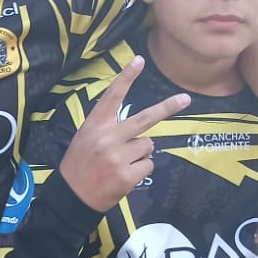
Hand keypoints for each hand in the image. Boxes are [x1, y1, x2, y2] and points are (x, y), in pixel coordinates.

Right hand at [59, 56, 189, 211]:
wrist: (71, 197)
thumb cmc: (79, 165)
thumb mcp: (85, 139)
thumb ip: (108, 130)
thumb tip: (142, 133)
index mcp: (95, 125)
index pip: (113, 96)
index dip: (126, 77)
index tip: (139, 60)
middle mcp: (108, 137)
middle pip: (145, 118)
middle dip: (168, 107)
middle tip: (185, 98)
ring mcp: (118, 156)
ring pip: (148, 146)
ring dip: (140, 154)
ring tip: (121, 163)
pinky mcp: (127, 175)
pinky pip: (148, 165)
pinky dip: (140, 170)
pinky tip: (123, 176)